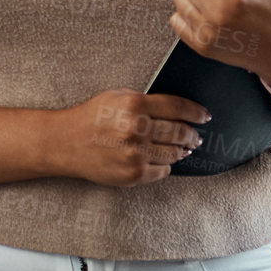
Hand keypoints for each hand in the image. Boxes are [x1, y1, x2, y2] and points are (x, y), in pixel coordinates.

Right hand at [53, 89, 210, 186]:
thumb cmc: (91, 117)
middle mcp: (137, 128)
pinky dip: (165, 166)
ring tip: (182, 149)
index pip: (177, 107)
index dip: (196, 112)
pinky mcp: (134, 173)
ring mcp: (136, 153)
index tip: (205, 116)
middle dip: (192, 135)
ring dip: (181, 151)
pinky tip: (161, 160)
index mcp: (134, 104)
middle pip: (180, 132)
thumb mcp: (115, 97)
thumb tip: (177, 110)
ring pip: (174, 153)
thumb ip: (144, 100)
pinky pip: (163, 171)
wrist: (66, 142)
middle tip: (196, 137)